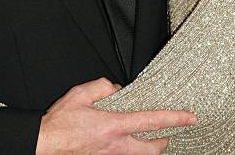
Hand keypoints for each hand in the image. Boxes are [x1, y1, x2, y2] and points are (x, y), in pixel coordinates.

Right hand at [36, 77, 196, 153]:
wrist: (45, 145)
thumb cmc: (60, 123)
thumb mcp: (79, 94)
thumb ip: (101, 86)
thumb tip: (114, 88)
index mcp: (113, 126)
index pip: (152, 121)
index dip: (174, 118)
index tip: (189, 117)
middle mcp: (116, 146)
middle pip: (153, 149)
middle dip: (165, 142)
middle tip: (170, 133)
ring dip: (149, 148)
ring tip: (152, 138)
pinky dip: (131, 151)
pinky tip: (127, 143)